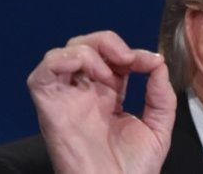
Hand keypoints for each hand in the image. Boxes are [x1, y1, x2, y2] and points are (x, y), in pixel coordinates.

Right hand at [27, 31, 176, 173]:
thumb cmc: (134, 168)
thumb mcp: (159, 126)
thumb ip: (161, 95)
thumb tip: (158, 62)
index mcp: (109, 96)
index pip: (112, 58)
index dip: (132, 52)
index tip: (152, 63)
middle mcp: (85, 93)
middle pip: (85, 47)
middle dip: (107, 42)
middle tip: (128, 59)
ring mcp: (66, 99)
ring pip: (63, 53)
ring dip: (88, 51)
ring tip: (108, 73)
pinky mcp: (50, 109)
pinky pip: (41, 74)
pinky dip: (61, 60)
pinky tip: (86, 69)